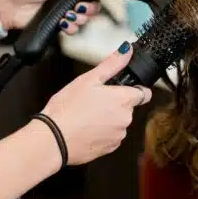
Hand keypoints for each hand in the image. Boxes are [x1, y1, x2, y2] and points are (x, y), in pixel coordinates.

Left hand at [0, 0, 100, 33]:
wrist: (13, 5)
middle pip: (91, 8)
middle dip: (88, 10)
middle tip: (78, 7)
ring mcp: (64, 12)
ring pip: (83, 20)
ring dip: (79, 19)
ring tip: (68, 15)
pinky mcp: (58, 24)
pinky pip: (72, 30)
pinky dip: (70, 28)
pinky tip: (63, 23)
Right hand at [42, 42, 151, 165]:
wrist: (53, 139)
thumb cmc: (68, 108)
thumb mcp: (88, 79)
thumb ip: (112, 64)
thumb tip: (126, 50)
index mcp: (123, 100)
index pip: (144, 93)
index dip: (134, 89)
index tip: (122, 89)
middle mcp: (125, 119)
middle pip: (128, 108)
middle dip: (115, 104)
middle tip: (93, 101)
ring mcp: (118, 135)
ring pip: (118, 123)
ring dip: (108, 119)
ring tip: (87, 115)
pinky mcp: (110, 148)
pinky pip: (110, 137)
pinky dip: (101, 133)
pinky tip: (86, 128)